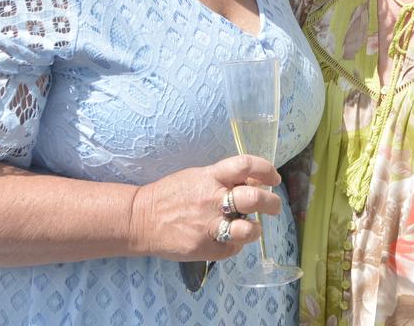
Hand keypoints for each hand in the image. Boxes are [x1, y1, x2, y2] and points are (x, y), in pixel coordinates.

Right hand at [128, 155, 281, 261]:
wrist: (139, 220)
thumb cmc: (171, 195)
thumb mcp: (197, 176)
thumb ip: (224, 178)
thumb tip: (255, 180)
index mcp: (210, 176)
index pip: (246, 165)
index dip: (267, 170)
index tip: (274, 179)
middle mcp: (212, 199)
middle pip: (255, 198)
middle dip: (272, 203)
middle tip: (274, 207)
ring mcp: (208, 225)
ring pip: (249, 229)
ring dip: (256, 229)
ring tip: (252, 228)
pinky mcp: (204, 248)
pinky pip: (233, 249)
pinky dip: (235, 245)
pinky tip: (228, 240)